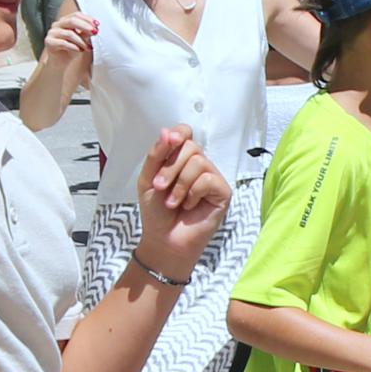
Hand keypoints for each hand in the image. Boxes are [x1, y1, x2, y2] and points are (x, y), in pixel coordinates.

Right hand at [41, 8, 96, 75]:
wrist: (61, 62)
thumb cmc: (71, 49)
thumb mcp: (82, 39)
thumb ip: (86, 33)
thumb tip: (95, 28)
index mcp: (65, 21)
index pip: (76, 15)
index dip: (87, 19)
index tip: (97, 25)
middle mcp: (57, 25)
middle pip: (72, 21)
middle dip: (85, 26)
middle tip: (95, 32)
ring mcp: (52, 33)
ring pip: (69, 33)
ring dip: (81, 41)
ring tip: (88, 48)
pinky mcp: (49, 42)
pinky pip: (63, 43)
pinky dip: (73, 47)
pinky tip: (79, 50)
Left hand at [135, 126, 228, 273]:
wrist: (164, 239)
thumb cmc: (156, 212)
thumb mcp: (148, 179)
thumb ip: (156, 155)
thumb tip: (167, 131)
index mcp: (180, 159)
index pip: (185, 133)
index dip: (179, 134)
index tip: (170, 142)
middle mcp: (198, 165)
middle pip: (190, 146)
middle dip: (170, 167)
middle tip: (160, 187)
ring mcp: (212, 178)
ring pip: (199, 161)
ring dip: (180, 183)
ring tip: (173, 202)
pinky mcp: (222, 192)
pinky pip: (208, 179)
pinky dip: (193, 193)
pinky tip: (189, 206)